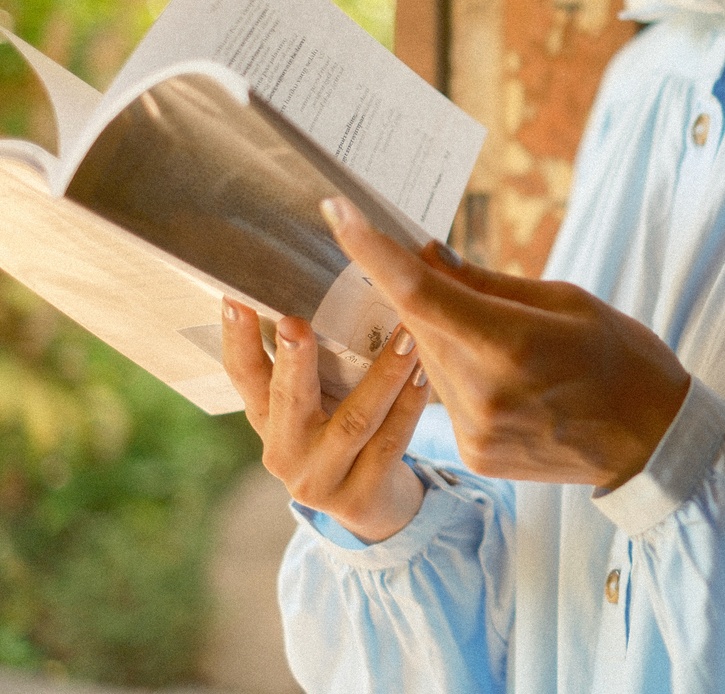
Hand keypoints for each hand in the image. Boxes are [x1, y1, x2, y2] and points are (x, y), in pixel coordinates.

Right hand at [221, 300, 430, 542]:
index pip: (243, 377)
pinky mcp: (360, 497)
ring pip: (353, 421)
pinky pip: (390, 443)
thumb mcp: (316, 404)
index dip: (236, 341)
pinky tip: (426, 373)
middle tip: (295, 322)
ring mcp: (320, 480)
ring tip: (406, 335)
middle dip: (293, 361)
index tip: (233, 298)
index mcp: (267, 421)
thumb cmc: (344, 434)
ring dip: (382, 375)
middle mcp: (284, 453)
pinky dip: (409, 405)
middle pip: (287, 402)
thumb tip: (317, 281)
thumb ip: (310, 362)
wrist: (374, 507)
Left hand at [319, 196, 690, 489]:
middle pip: (419, 325)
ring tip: (513, 350)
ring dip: (447, 341)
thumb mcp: (568, 300)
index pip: (418, 289)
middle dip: (430, 299)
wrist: (653, 440)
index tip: (337, 209)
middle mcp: (482, 390)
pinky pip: (446, 399)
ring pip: (428, 363)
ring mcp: (475, 429)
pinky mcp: (475, 453)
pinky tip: (512, 384)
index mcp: (510, 341)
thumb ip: (487, 282)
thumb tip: (425, 256)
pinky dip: (462, 377)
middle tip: (468, 289)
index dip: (370, 247)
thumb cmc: (622, 357)